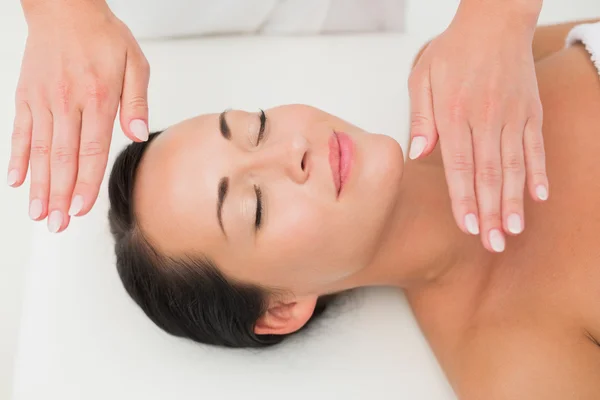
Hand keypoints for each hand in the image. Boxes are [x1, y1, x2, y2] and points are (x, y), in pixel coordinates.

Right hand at [7, 0, 149, 231]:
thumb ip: (137, 101)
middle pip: (64, 158)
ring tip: (38, 214)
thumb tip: (137, 133)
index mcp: (98, 98)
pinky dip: (18, 158)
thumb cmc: (104, 36)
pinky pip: (20, 132)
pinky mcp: (27, 96)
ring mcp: (43, 101)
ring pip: (41, 151)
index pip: (92, 150)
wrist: (64, 7)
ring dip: (39, 185)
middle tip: (58, 225)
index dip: (86, 183)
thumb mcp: (135, 62)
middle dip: (61, 195)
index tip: (81, 209)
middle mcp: (68, 103)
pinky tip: (16, 182)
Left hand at [408, 3, 547, 252]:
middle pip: (488, 174)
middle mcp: (486, 119)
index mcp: (455, 114)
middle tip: (492, 243)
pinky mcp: (530, 112)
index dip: (463, 199)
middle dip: (490, 212)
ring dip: (514, 201)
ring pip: (514, 166)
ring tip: (513, 230)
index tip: (466, 226)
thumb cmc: (453, 51)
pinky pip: (536, 147)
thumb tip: (417, 152)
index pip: (459, 166)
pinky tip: (539, 197)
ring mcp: (512, 116)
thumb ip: (421, 116)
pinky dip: (538, 173)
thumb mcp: (422, 77)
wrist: (494, 22)